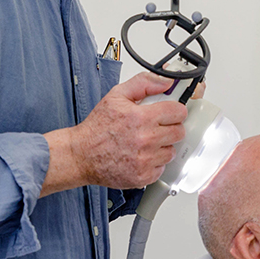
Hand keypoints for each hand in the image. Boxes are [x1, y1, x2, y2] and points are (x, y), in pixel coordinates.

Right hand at [42, 72, 187, 194]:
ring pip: (171, 151)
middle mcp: (146, 139)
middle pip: (179, 132)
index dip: (175, 111)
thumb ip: (144, 84)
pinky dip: (154, 163)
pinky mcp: (143, 176)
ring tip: (146, 143)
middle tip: (157, 128)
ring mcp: (145, 160)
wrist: (81, 155)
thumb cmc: (97, 127)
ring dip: (162, 147)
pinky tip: (141, 156)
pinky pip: (161, 168)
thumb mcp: (116, 96)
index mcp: (141, 118)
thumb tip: (166, 82)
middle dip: (171, 128)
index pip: (178, 112)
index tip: (170, 113)